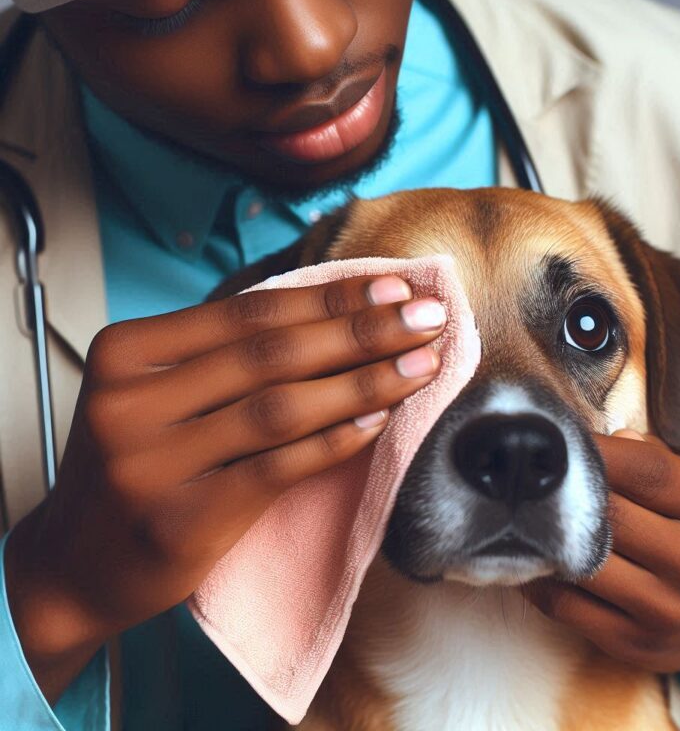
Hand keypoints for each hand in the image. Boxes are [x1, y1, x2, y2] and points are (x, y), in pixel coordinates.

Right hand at [5, 275, 445, 700]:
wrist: (77, 564)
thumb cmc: (136, 464)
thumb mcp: (157, 393)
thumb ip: (223, 355)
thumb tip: (332, 312)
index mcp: (125, 352)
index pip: (249, 312)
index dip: (330, 297)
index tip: (394, 288)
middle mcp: (131, 401)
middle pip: (272, 353)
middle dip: (362, 331)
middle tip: (429, 317)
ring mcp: (151, 463)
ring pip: (281, 407)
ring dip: (364, 382)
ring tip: (422, 364)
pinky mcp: (181, 520)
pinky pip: (277, 468)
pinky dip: (335, 441)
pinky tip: (380, 422)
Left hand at [525, 431, 679, 678]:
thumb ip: (661, 453)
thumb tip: (612, 437)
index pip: (647, 471)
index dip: (595, 452)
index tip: (556, 438)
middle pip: (610, 515)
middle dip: (561, 491)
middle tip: (524, 471)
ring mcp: (668, 610)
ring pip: (583, 563)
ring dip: (542, 536)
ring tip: (515, 510)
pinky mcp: (634, 643)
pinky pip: (565, 605)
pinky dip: (536, 578)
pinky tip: (525, 554)